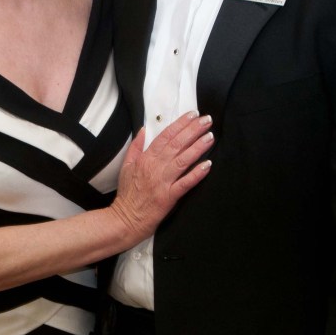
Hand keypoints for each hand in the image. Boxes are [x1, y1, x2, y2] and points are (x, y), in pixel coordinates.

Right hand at [110, 113, 213, 242]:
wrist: (125, 219)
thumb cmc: (127, 195)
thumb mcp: (126, 166)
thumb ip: (136, 147)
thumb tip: (143, 130)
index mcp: (145, 158)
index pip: (165, 136)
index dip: (180, 124)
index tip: (192, 115)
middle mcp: (155, 167)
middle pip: (176, 144)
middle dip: (193, 130)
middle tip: (207, 120)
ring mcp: (162, 182)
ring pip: (183, 160)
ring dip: (198, 147)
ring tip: (210, 137)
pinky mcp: (169, 197)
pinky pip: (185, 183)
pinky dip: (197, 174)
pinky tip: (207, 165)